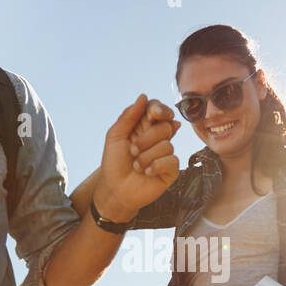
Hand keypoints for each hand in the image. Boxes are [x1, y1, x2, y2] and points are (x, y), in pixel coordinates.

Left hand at [96, 95, 180, 220]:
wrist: (115, 190)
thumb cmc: (113, 163)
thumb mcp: (115, 136)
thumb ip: (128, 116)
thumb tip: (144, 96)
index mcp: (144, 126)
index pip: (158, 109)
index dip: (160, 109)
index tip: (154, 114)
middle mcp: (157, 137)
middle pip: (165, 126)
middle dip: (146, 139)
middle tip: (132, 150)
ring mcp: (166, 153)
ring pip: (167, 145)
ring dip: (146, 157)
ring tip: (136, 166)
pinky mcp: (171, 169)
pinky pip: (172, 160)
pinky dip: (156, 166)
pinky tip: (146, 173)